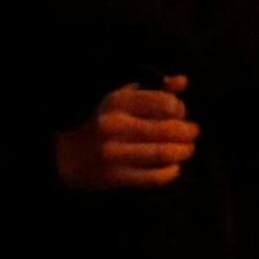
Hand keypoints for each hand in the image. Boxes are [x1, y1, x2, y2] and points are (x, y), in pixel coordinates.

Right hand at [55, 80, 198, 191]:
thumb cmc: (103, 122)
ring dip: (184, 152)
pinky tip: (174, 167)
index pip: (165, 103)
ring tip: (187, 150)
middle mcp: (115, 126)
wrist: (65, 156)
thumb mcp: (123, 99)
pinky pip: (153, 177)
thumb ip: (155, 90)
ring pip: (163, 153)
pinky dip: (170, 172)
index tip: (180, 113)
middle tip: (193, 133)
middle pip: (168, 129)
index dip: (180, 109)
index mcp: (118, 102)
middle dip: (188, 132)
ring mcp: (113, 153)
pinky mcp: (114, 177)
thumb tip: (183, 81)